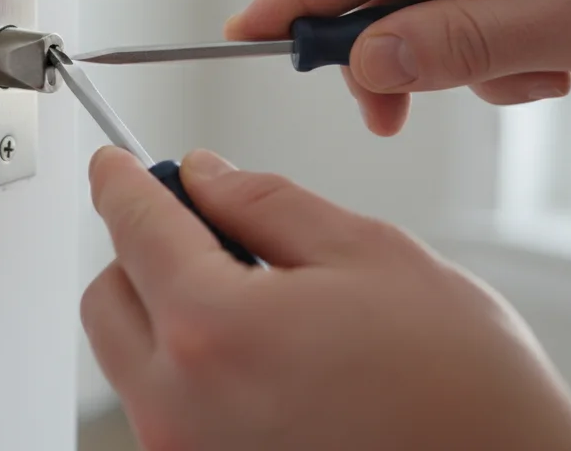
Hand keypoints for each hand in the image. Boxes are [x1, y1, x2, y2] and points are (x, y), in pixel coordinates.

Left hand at [82, 147, 570, 450]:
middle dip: (140, 251)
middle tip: (202, 228)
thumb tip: (206, 175)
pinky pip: (164, 407)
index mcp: (213, 331)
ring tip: (255, 301)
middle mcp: (180, 406)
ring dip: (165, 312)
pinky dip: (190, 368)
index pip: (132, 227)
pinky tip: (262, 357)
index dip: (121, 180)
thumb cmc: (462, 388)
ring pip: (130, 358)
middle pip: (108, 298)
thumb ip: (265, 204)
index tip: (115, 164)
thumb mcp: (368, 254)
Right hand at [226, 0, 570, 134]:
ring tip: (547, 75)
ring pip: (444, 7)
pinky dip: (508, 51)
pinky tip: (562, 61)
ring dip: (473, 61)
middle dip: (400, 54)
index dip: (301, 0)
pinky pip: (488, 7)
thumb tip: (371, 60)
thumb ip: (467, 44)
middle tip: (393, 116)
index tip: (242, 34)